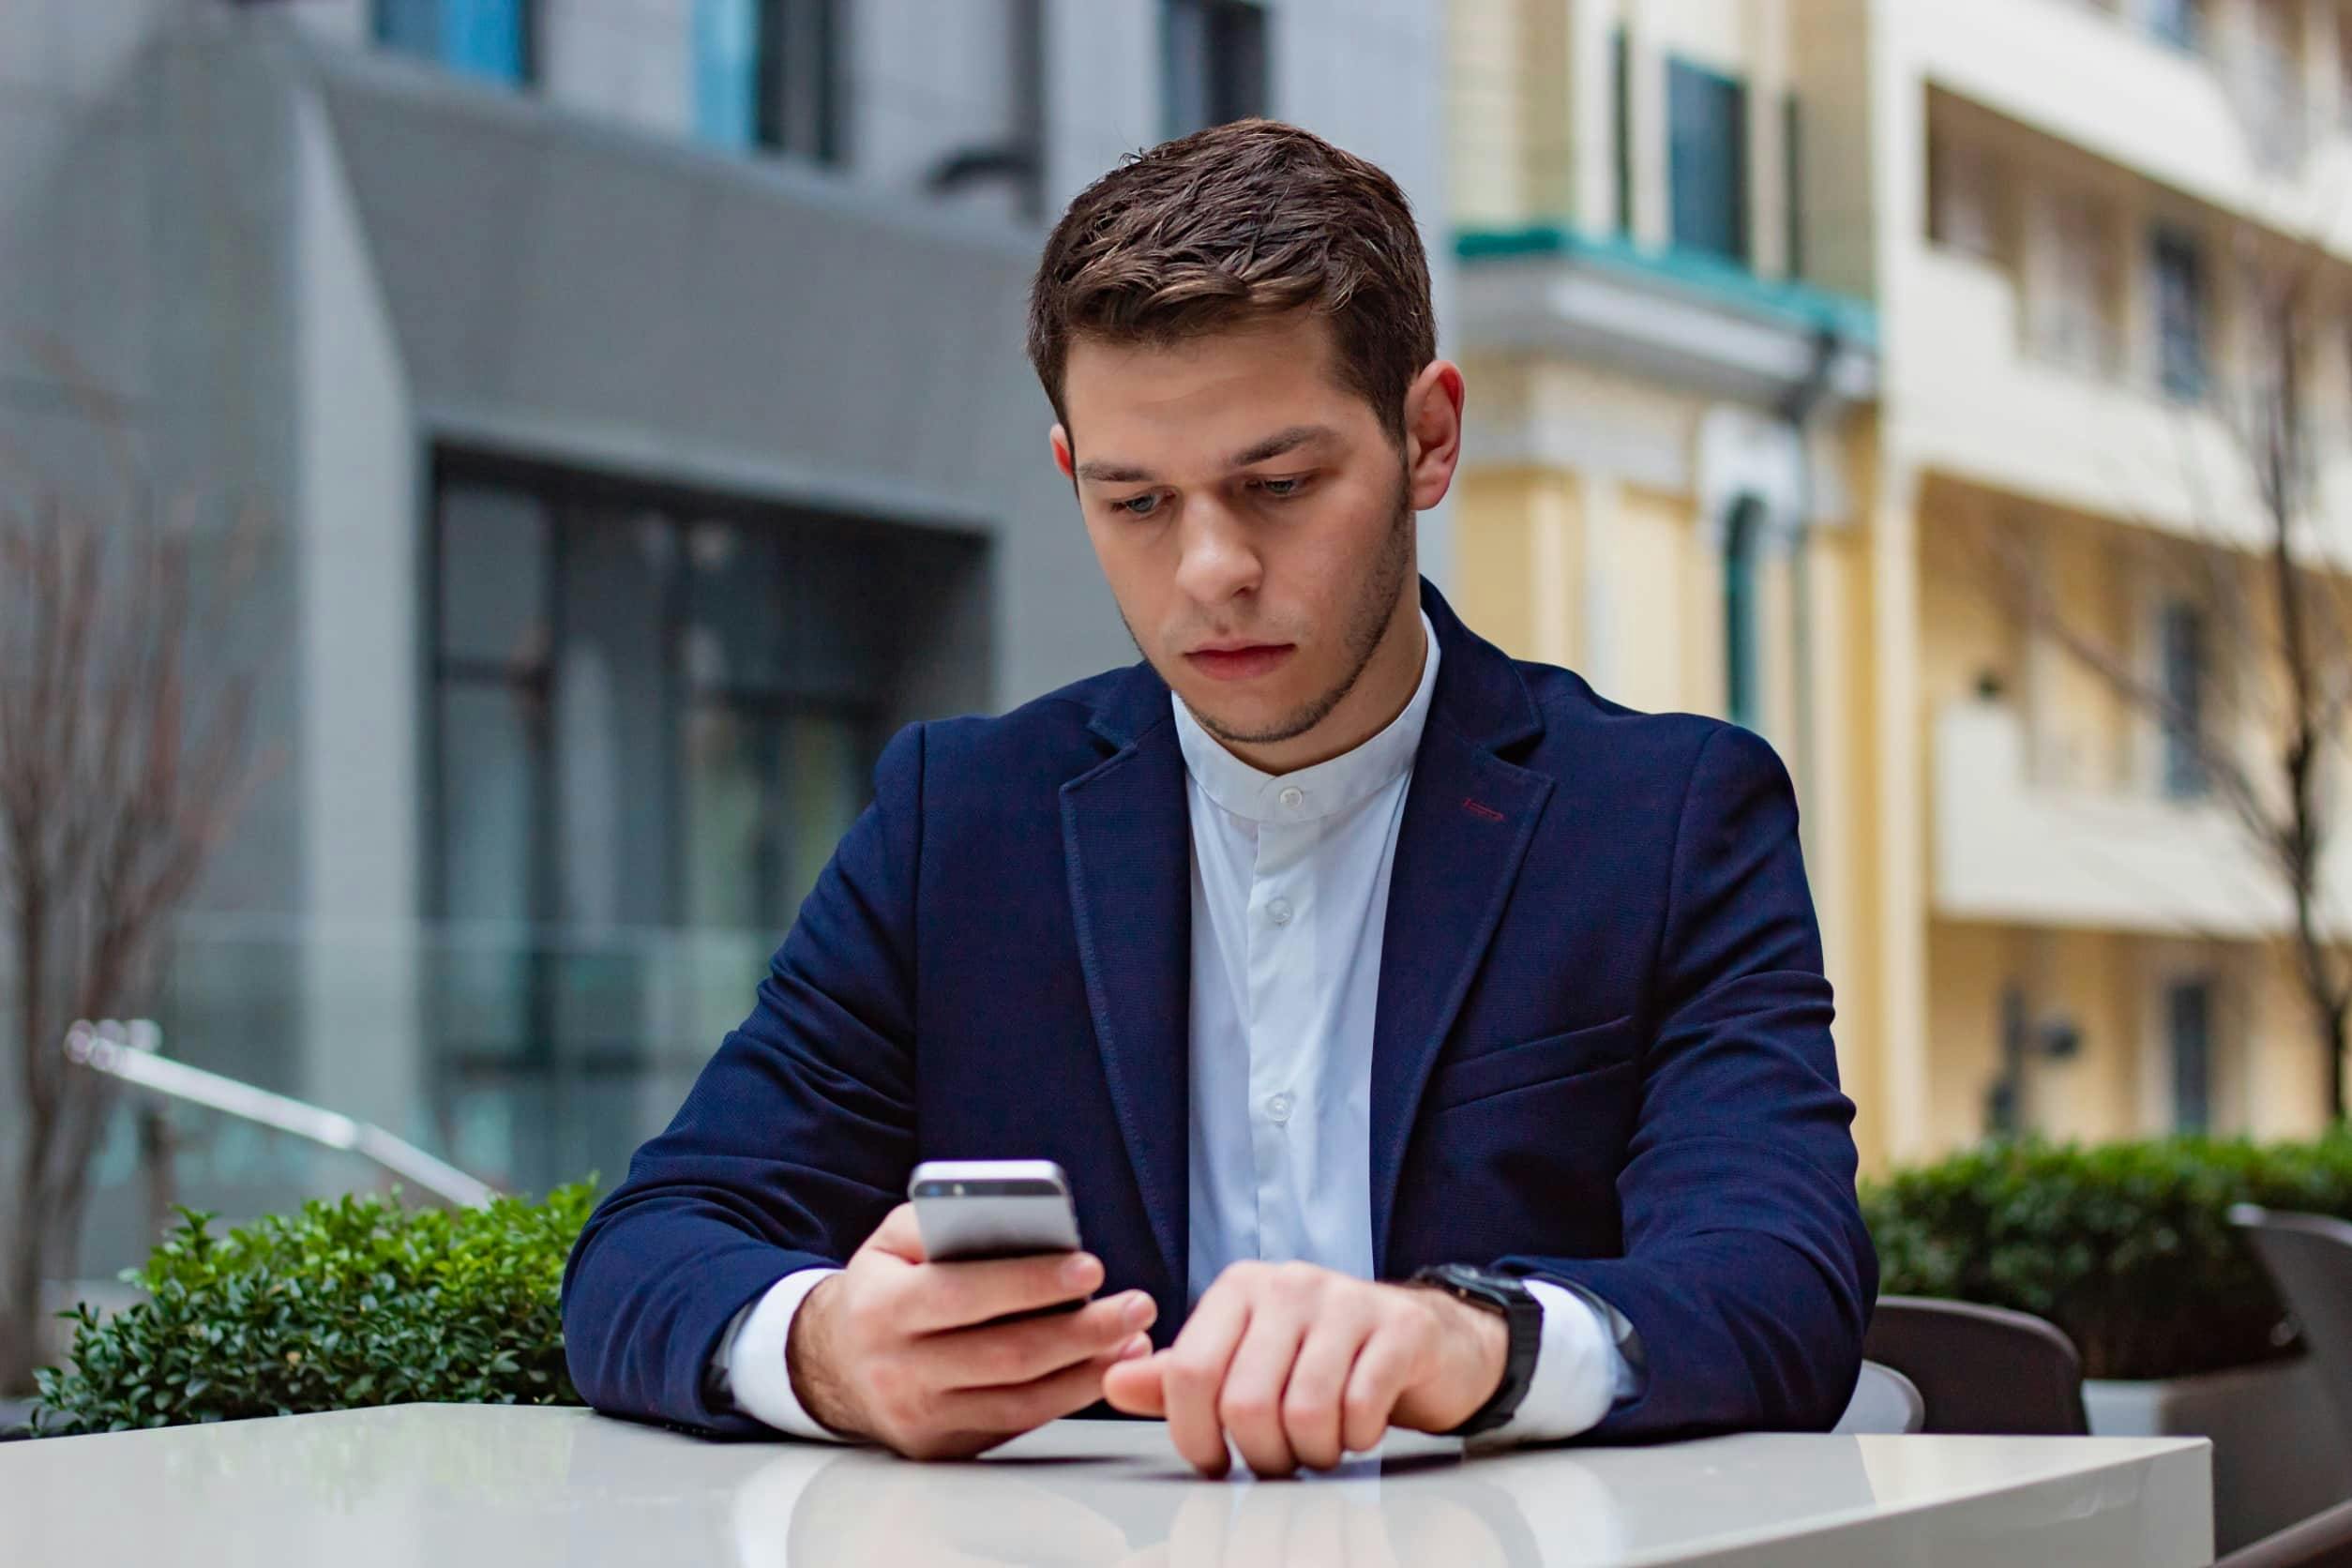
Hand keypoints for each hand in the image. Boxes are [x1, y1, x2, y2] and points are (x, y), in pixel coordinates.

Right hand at [785, 1203, 1157, 1459]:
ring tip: (1133, 1338)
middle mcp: (898, 1369)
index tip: (1090, 1268)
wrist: (834, 1364)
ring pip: (1020, 1399)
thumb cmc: (882, 1288)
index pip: (963, 1294)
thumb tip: (1017, 1218)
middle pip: (1005, 1354)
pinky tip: (1103, 1369)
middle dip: (1080, 1331)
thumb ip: (943, 1221)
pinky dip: (1068, 1397)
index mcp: (883, 1308)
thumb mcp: (893, 1240)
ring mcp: (921, 1417)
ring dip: (1087, 1370)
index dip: (1030, 1283)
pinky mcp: (945, 1447)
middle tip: (1136, 1304)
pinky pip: (1017, 1423)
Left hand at [1098, 1261, 1506, 1475]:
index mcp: (1239, 1288)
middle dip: (1261, 1456)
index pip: (1191, 1372)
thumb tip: (1112, 1383)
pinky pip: (1361, 1408)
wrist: (1420, 1337)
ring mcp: (1347, 1301)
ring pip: (1304, 1413)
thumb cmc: (1322, 1353)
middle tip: (1278, 1460)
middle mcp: (1288, 1284)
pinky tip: (1357, 1429)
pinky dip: (1356, 1439)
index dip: (1194, 1436)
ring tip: (1318, 1446)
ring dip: (1311, 1454)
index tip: (1214, 1461)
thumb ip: (1180, 1377)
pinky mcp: (1399, 1327)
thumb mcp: (1245, 1359)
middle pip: (1246, 1404)